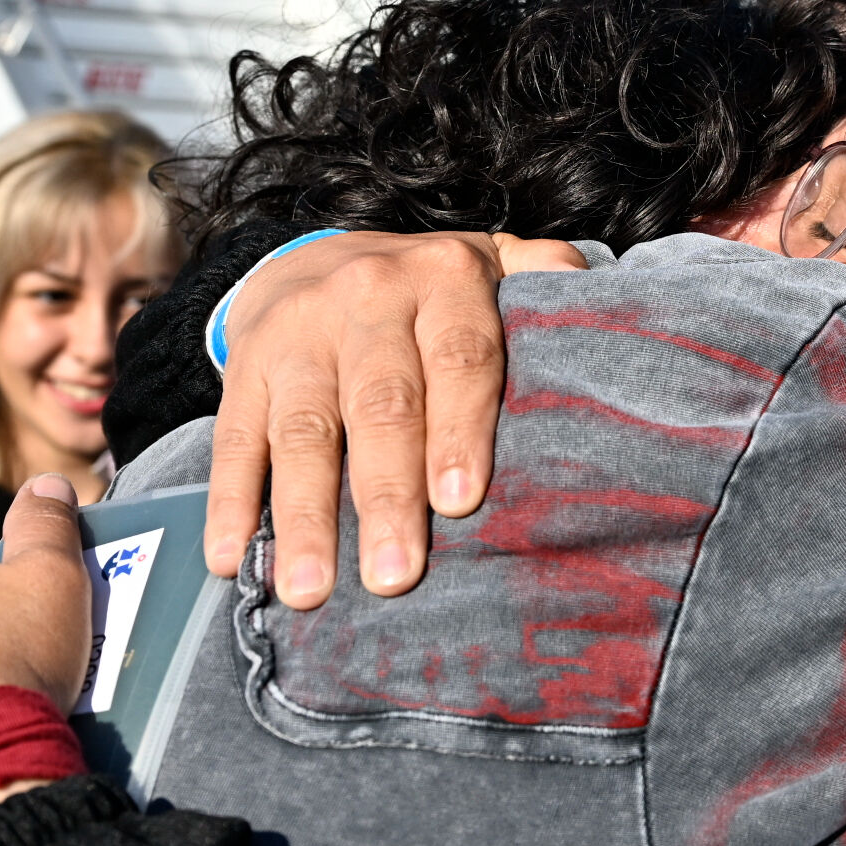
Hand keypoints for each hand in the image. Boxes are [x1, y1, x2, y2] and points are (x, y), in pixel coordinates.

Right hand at [210, 230, 584, 608]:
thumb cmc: (430, 292)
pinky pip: (234, 439)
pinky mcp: (244, 370)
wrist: (314, 255)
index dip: (459, 430)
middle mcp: (367, 300)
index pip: (459, 358)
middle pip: (380, 406)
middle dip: (386, 495)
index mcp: (445, 280)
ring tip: (311, 590)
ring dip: (305, 516)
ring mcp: (299, 336)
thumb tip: (613, 302)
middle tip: (395, 577)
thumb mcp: (495, 264)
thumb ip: (548, 278)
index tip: (461, 502)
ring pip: (304, 430)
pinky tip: (233, 558)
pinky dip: (231, 502)